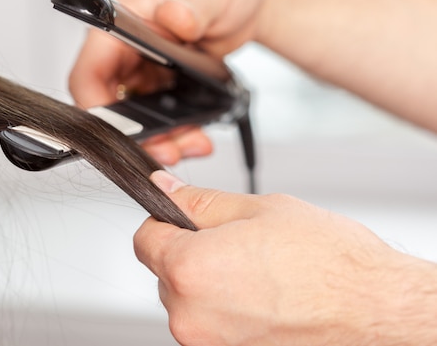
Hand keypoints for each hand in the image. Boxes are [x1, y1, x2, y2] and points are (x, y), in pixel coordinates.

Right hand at [69, 0, 272, 164]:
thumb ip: (193, 4)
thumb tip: (173, 17)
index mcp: (121, 18)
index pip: (89, 71)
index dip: (97, 109)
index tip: (120, 135)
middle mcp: (126, 46)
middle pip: (110, 104)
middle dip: (135, 134)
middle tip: (167, 150)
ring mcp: (144, 67)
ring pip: (135, 116)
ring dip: (160, 138)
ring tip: (191, 144)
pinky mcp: (162, 82)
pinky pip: (159, 116)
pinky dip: (177, 132)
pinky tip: (197, 135)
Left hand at [134, 170, 436, 345]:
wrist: (375, 312)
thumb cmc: (329, 265)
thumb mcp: (258, 209)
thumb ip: (198, 202)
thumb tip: (164, 189)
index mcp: (190, 269)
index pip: (143, 239)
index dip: (163, 222)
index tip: (183, 220)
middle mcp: (190, 315)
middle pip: (165, 272)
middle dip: (190, 252)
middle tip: (234, 244)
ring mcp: (207, 344)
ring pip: (188, 299)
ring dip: (209, 282)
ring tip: (257, 272)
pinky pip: (210, 323)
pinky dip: (226, 308)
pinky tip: (262, 296)